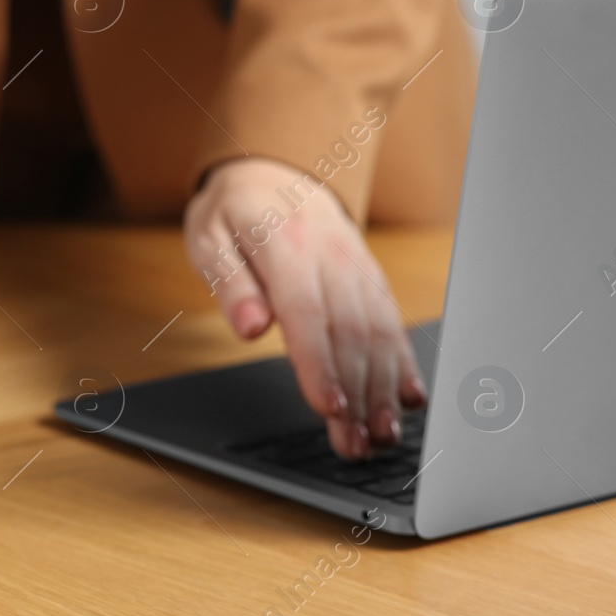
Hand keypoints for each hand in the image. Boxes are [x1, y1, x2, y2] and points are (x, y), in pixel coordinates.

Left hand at [183, 157, 427, 459]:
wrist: (275, 171)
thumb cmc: (234, 212)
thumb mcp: (209, 238)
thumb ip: (230, 283)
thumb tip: (250, 326)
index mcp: (286, 243)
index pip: (307, 312)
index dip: (319, 363)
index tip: (328, 407)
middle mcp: (332, 256)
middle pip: (349, 332)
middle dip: (356, 393)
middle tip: (354, 444)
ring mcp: (357, 267)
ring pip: (378, 332)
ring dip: (383, 388)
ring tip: (381, 435)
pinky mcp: (370, 279)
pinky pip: (392, 322)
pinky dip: (402, 363)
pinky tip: (407, 399)